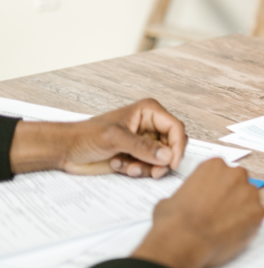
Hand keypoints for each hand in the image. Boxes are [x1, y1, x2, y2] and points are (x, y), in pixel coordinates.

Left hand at [10, 98, 186, 178]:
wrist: (66, 150)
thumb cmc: (85, 136)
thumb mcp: (115, 138)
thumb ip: (142, 147)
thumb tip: (167, 156)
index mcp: (148, 112)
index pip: (175, 128)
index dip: (177, 146)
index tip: (172, 163)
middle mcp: (149, 125)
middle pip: (172, 145)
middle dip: (162, 160)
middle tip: (153, 172)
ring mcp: (143, 141)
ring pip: (162, 159)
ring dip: (147, 167)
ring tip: (127, 166)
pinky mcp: (137, 155)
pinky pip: (150, 166)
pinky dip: (138, 170)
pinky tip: (120, 165)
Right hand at [131, 158, 263, 267]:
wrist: (183, 240)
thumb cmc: (174, 220)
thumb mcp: (173, 197)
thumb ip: (190, 192)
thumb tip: (189, 200)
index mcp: (215, 166)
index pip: (223, 172)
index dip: (218, 186)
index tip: (214, 195)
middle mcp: (235, 174)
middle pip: (240, 182)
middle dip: (232, 194)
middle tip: (221, 210)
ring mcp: (250, 193)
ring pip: (250, 199)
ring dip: (241, 208)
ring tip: (225, 224)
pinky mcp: (258, 212)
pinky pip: (256, 217)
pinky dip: (248, 224)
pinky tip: (233, 232)